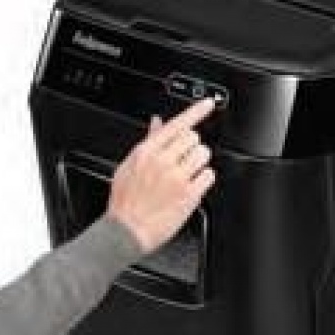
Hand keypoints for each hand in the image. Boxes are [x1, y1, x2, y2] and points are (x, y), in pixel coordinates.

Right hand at [106, 98, 215, 252]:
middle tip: (182, 160)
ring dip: (199, 162)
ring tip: (186, 174)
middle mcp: (163, 162)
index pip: (177, 124)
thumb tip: (158, 122)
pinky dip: (204, 179)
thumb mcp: (129, 165)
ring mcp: (178, 178)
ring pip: (204, 154)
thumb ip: (148, 142)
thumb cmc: (125, 200)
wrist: (126, 231)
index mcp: (147, 152)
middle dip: (191, 147)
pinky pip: (209, 175)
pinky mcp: (190, 194)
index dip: (196, 111)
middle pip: (194, 138)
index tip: (209, 103)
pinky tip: (192, 186)